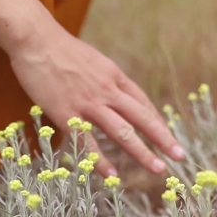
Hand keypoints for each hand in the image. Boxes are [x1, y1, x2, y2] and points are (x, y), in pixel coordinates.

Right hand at [8, 27, 184, 176]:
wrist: (35, 40)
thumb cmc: (60, 50)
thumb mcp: (93, 61)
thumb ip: (105, 79)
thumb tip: (113, 93)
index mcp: (115, 77)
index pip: (143, 104)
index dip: (157, 123)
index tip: (168, 138)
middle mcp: (108, 91)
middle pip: (142, 118)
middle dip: (163, 138)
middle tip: (180, 156)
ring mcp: (89, 104)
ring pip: (122, 132)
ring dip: (143, 152)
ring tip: (158, 168)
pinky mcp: (67, 115)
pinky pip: (88, 143)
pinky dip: (101, 161)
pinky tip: (113, 175)